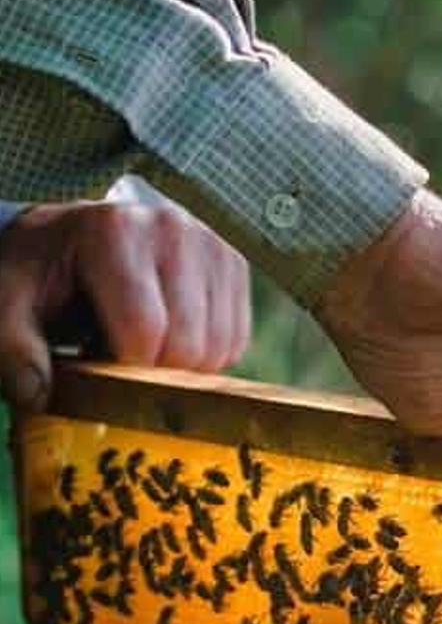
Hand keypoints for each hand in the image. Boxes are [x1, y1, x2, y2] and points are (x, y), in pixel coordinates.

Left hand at [0, 200, 250, 412]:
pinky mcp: (235, 263)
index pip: (146, 330)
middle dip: (153, 369)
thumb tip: (37, 394)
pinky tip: (172, 333)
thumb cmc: (42, 270)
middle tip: (116, 352)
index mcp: (115, 231)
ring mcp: (212, 244)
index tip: (96, 364)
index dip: (122, 368)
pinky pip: (236, 341)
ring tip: (143, 340)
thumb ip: (12, 348)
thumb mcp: (7, 302)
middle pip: (190, 345)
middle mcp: (174, 229)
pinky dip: (207, 354)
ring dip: (182, 365)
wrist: (72, 235)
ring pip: (220, 348)